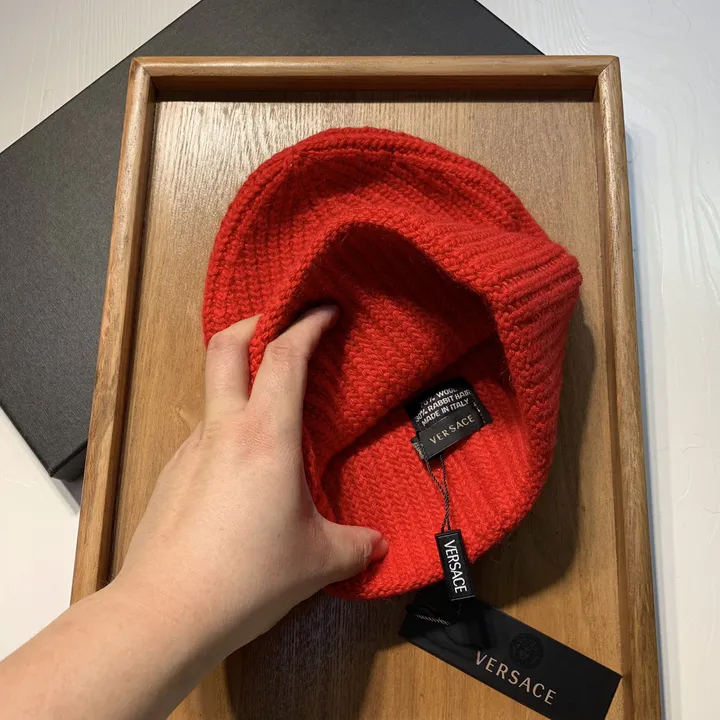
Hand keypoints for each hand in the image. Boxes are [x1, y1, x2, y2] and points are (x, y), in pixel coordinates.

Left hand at [114, 306, 387, 656]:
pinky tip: (243, 468)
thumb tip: (378, 545)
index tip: (326, 310)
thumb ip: (355, 546)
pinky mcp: (172, 475)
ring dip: (240, 380)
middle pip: (225, 347)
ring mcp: (191, 451)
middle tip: (280, 324)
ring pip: (213, 392)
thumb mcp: (317, 561)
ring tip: (271, 407)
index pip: (284, 357)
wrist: (167, 611)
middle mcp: (223, 431)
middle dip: (253, 323)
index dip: (307, 324)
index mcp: (265, 437)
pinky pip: (205, 435)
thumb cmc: (248, 577)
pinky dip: (228, 427)